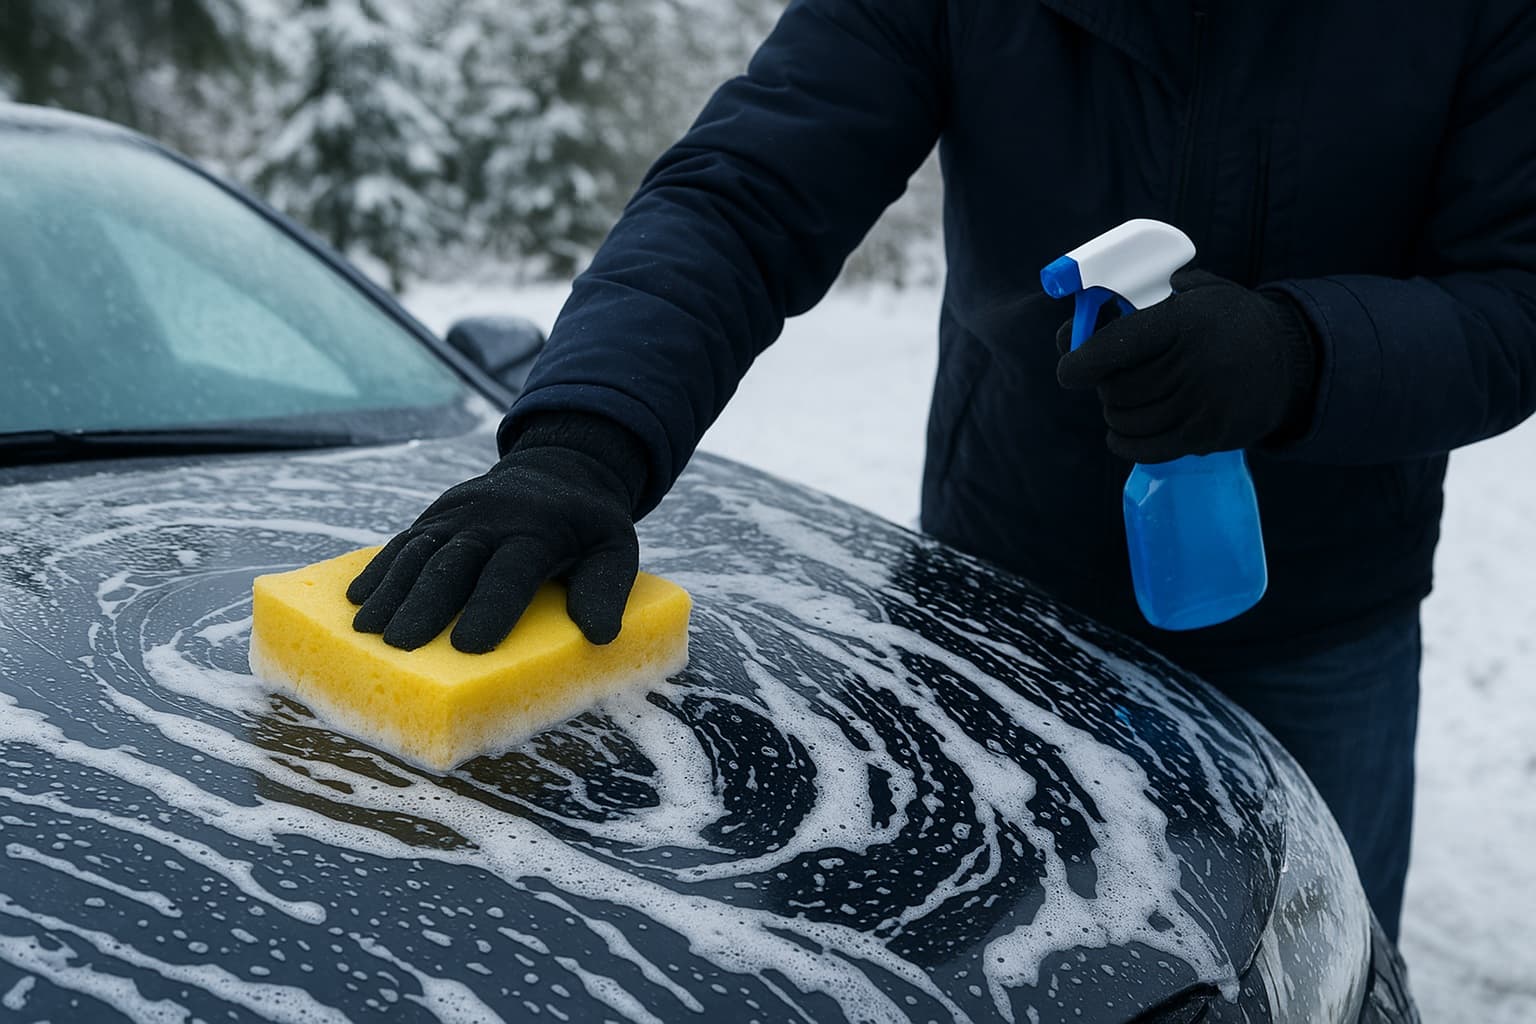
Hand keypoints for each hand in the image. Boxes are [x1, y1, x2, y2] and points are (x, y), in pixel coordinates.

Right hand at [348, 414, 645, 652]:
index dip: (491, 606)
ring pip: (419, 551)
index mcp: (538, 530)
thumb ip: (605, 589)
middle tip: (400, 645)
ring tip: (367, 631)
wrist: (559, 468)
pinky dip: (378, 569)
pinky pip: (402, 542)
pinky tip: (356, 599)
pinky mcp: (435, 516)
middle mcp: (491, 519)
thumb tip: (600, 635)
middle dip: (424, 603)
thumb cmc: (588, 527)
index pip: (511, 570)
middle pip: (453, 562)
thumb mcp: (614, 550)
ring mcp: (457, 514)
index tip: (470, 646)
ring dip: (391, 590)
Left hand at [1055, 270, 1317, 462]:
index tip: (1069, 370)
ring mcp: (1200, 405)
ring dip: (1115, 412)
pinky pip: (1146, 449)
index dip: (1082, 361)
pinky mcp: (1205, 436)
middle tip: (1110, 378)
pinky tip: (1121, 432)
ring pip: (1127, 419)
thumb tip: (1070, 336)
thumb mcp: (1196, 294)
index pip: (1116, 345)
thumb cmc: (1227, 323)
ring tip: (1123, 401)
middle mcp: (1192, 365)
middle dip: (1104, 385)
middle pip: (1117, 388)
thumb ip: (1137, 304)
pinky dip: (1125, 442)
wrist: (1290, 360)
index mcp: (1183, 322)